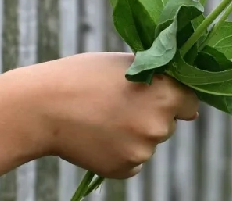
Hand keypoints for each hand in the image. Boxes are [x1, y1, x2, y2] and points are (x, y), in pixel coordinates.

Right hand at [25, 52, 198, 177]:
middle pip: (169, 123)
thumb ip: (158, 76)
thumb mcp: (126, 63)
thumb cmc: (82, 76)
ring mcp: (142, 151)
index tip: (155, 92)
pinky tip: (98, 136)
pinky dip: (120, 152)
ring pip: (149, 142)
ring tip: (103, 117)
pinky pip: (133, 162)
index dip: (174, 96)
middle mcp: (159, 125)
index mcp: (166, 95)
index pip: (190, 102)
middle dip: (152, 114)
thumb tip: (186, 98)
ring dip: (134, 134)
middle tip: (119, 102)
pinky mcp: (124, 169)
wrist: (41, 107)